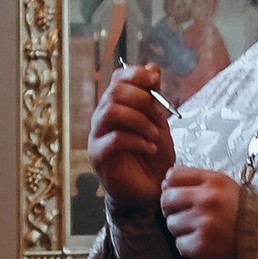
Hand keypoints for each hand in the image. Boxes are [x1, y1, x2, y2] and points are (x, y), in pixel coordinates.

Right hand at [89, 62, 176, 214]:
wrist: (150, 191)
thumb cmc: (152, 157)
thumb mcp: (159, 122)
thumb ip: (154, 97)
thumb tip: (152, 67)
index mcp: (116, 106)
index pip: (117, 79)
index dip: (135, 75)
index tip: (155, 81)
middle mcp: (102, 118)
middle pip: (113, 92)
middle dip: (141, 99)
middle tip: (160, 115)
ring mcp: (98, 137)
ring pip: (110, 112)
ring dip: (138, 119)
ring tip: (155, 134)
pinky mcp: (99, 157)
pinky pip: (114, 139)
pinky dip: (137, 141)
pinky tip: (151, 147)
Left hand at [159, 164, 241, 258]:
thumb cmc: (246, 219)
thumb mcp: (228, 191)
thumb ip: (201, 185)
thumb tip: (166, 184)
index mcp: (215, 180)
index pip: (173, 176)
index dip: (172, 189)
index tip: (179, 199)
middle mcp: (209, 198)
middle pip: (167, 199)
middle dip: (172, 211)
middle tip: (187, 220)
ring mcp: (205, 221)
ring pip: (171, 224)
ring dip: (182, 232)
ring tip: (202, 234)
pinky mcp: (202, 244)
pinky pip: (180, 245)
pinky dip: (190, 249)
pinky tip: (206, 247)